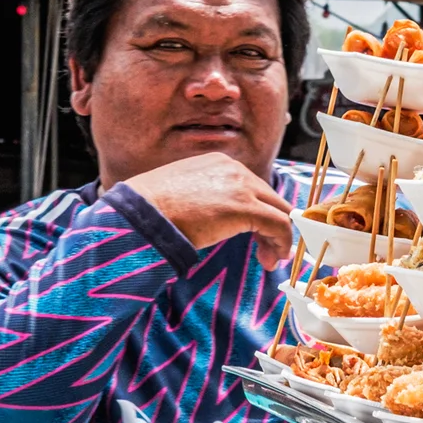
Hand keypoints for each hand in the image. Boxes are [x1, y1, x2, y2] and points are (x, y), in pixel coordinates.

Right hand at [121, 153, 294, 266]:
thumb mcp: (183, 193)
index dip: (259, 213)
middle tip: (267, 251)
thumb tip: (214, 217)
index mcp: (218, 163)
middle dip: (272, 226)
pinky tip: (271, 260)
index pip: (252, 187)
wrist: (140, 214)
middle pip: (270, 198)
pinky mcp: (245, 207)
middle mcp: (234, 169)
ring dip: (278, 237)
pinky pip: (279, 225)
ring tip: (269, 259)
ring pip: (279, 211)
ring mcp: (241, 186)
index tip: (256, 235)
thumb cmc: (151, 209)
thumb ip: (206, 197)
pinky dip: (282, 243)